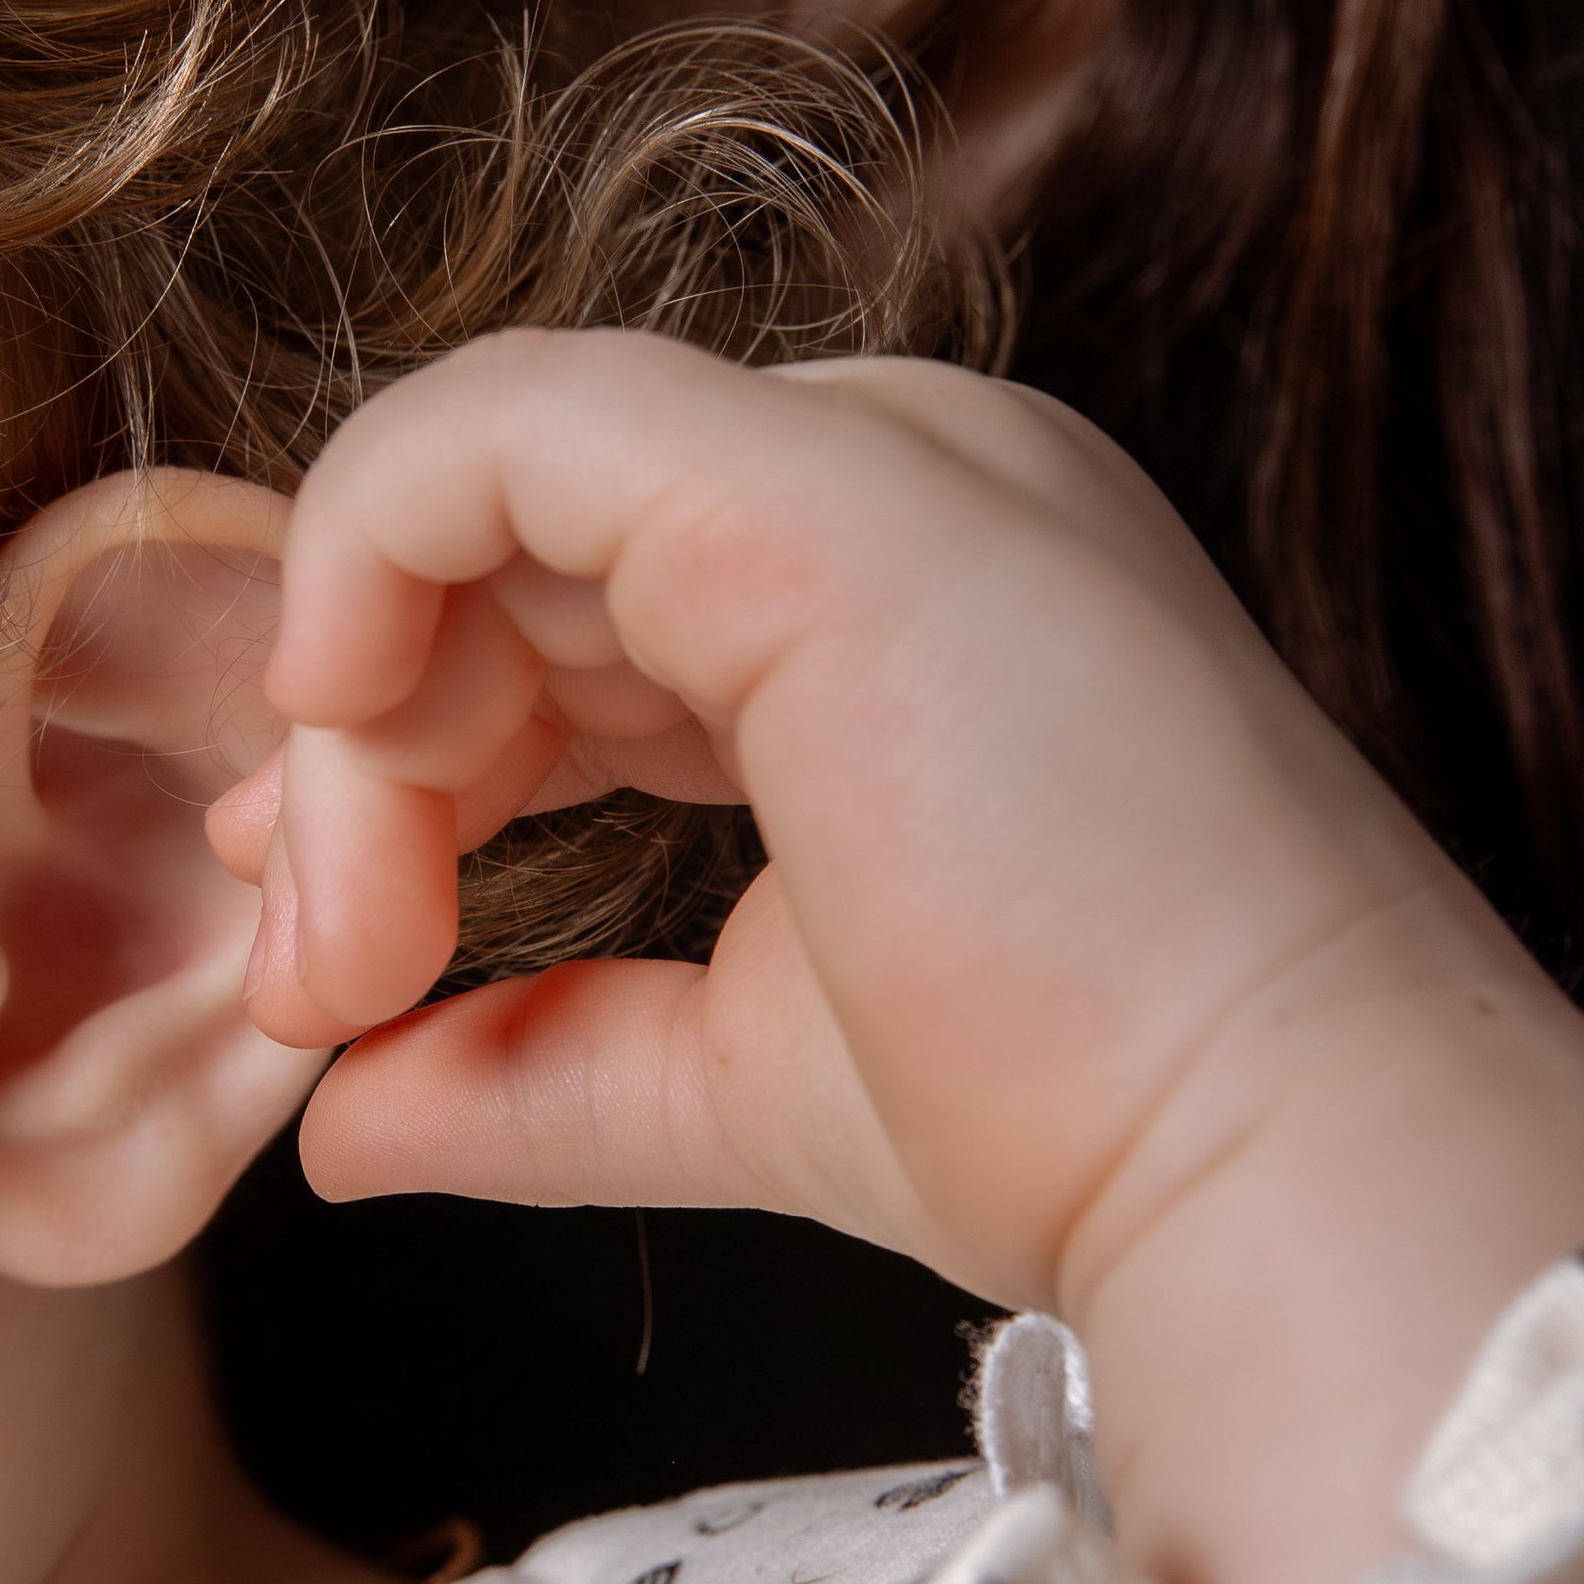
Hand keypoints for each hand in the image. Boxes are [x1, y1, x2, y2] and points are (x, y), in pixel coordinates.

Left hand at [209, 331, 1583, 1583]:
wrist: (1263, 1157)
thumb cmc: (1074, 1114)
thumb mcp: (742, 1069)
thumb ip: (538, 1058)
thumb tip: (342, 1123)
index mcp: (896, 583)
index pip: (576, 597)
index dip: (411, 751)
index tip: (343, 963)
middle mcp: (894, 472)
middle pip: (507, 554)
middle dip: (359, 769)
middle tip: (320, 990)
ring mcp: (868, 452)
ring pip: (476, 497)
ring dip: (353, 730)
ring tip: (351, 945)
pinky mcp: (818, 485)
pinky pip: (497, 425)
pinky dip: (363, 547)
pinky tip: (336, 722)